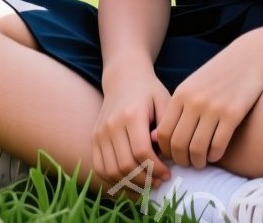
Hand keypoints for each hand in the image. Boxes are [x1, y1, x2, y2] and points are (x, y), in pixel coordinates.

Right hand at [93, 66, 172, 188]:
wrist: (123, 78)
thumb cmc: (149, 91)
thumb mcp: (164, 101)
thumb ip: (166, 126)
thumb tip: (163, 152)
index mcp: (131, 115)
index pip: (141, 151)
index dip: (155, 168)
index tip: (168, 173)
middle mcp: (111, 125)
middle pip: (125, 164)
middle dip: (144, 179)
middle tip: (159, 183)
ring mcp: (99, 132)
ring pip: (111, 170)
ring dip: (129, 184)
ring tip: (146, 185)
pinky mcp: (94, 138)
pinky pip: (99, 168)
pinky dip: (114, 181)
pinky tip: (130, 183)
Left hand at [155, 39, 262, 168]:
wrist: (251, 56)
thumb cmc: (220, 74)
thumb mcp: (193, 85)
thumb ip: (177, 108)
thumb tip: (156, 137)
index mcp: (181, 94)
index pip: (163, 133)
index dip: (166, 150)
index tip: (174, 155)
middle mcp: (194, 101)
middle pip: (178, 144)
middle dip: (181, 160)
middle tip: (188, 163)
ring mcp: (213, 108)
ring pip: (197, 148)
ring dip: (198, 161)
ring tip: (201, 162)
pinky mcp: (233, 114)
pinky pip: (218, 145)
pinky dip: (215, 156)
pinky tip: (216, 154)